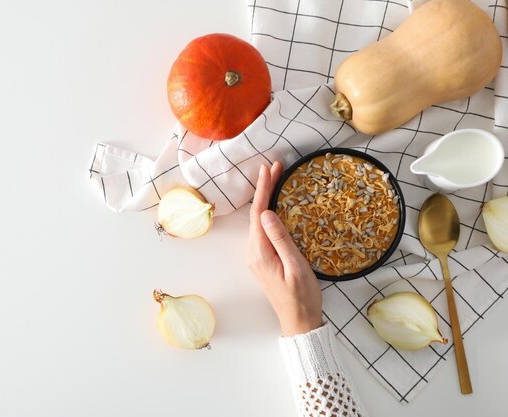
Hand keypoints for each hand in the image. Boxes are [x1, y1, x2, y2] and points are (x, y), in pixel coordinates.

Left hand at [248, 162, 322, 335]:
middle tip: (275, 166)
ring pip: (258, 221)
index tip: (268, 168)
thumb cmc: (302, 297)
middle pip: (256, 214)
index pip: (258, 213)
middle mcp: (253, 253)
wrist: (299, 322)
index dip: (263, 189)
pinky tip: (275, 205)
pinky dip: (268, 213)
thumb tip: (266, 212)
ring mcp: (256, 257)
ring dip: (266, 199)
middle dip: (264, 189)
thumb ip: (280, 239)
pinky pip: (263, 231)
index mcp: (259, 253)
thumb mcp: (296, 266)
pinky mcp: (263, 260)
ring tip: (275, 179)